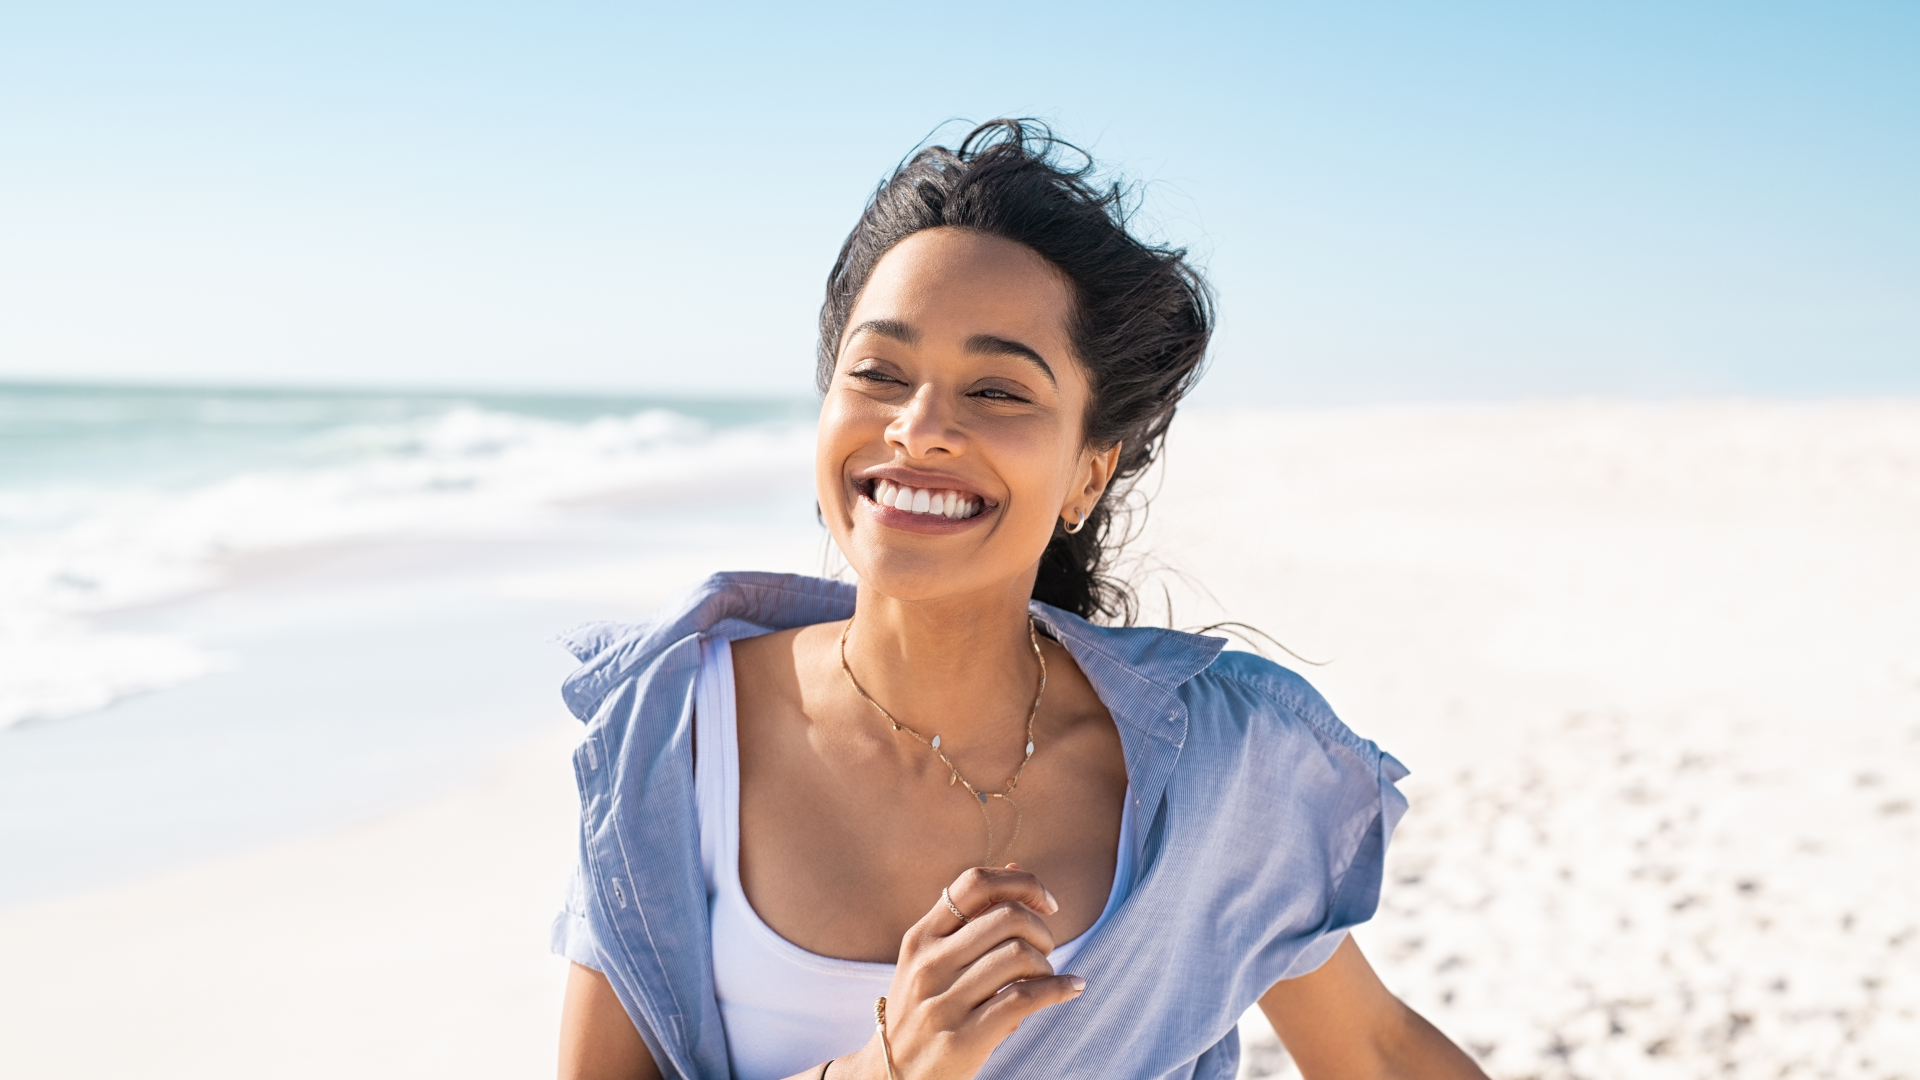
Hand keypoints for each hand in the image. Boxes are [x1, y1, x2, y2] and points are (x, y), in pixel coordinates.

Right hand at [850, 864, 1086, 1079]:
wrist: (891, 1077)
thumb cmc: (922, 1013)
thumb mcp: (930, 962)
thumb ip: (969, 920)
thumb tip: (1015, 866)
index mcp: (920, 938)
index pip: (975, 884)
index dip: (1021, 882)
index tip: (1046, 902)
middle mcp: (928, 965)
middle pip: (1007, 916)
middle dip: (1041, 929)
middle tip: (1045, 949)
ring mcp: (943, 1003)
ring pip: (1019, 956)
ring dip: (1046, 964)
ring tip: (1045, 977)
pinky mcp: (963, 1039)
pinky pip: (1025, 998)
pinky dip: (1059, 989)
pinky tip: (1071, 988)